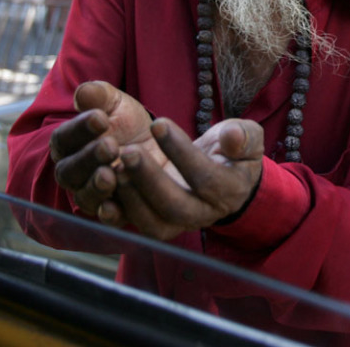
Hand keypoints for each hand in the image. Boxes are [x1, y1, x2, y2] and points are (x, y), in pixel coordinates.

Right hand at [49, 80, 168, 218]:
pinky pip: (107, 219)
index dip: (79, 129)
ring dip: (97, 186)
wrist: (161, 148)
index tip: (100, 117)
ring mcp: (94, 196)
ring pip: (86, 197)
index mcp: (69, 145)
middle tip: (110, 145)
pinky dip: (109, 214)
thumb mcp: (117, 105)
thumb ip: (99, 97)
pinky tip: (115, 207)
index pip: (64, 139)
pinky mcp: (118, 213)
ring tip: (112, 173)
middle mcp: (75, 174)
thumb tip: (83, 93)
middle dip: (89, 158)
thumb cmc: (129, 124)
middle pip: (70, 172)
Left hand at [110, 116, 263, 240]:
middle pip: (174, 206)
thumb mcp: (247, 137)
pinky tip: (103, 188)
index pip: (204, 177)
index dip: (180, 151)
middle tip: (129, 152)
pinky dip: (116, 213)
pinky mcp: (157, 224)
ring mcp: (178, 223)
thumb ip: (243, 135)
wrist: (223, 176)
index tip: (158, 123)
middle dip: (149, 179)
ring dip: (130, 198)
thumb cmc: (232, 152)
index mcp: (229, 190)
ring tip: (112, 168)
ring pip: (152, 223)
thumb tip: (231, 137)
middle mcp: (203, 213)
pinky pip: (135, 227)